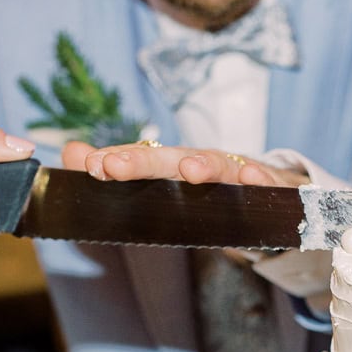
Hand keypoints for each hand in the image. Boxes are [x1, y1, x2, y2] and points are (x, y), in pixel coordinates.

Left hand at [61, 140, 308, 187]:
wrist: (282, 200)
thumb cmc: (218, 194)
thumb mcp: (172, 187)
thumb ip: (123, 170)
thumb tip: (69, 152)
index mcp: (178, 166)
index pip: (143, 160)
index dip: (118, 162)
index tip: (88, 165)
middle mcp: (207, 162)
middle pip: (172, 160)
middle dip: (143, 162)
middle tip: (111, 167)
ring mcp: (241, 172)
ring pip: (222, 166)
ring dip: (206, 167)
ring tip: (190, 172)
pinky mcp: (275, 187)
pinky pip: (269, 184)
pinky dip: (262, 180)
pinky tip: (251, 181)